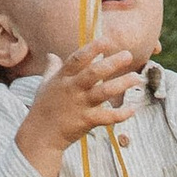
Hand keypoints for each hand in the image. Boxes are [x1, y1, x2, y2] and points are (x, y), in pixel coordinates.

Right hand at [14, 36, 144, 176]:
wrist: (40, 136)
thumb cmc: (43, 108)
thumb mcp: (45, 84)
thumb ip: (52, 68)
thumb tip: (51, 54)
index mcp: (63, 78)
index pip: (77, 59)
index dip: (92, 49)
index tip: (106, 40)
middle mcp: (73, 89)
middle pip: (94, 73)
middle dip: (112, 63)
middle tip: (128, 55)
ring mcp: (80, 105)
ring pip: (103, 93)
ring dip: (121, 84)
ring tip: (136, 77)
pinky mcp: (86, 121)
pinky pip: (107, 117)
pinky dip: (121, 114)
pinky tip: (133, 109)